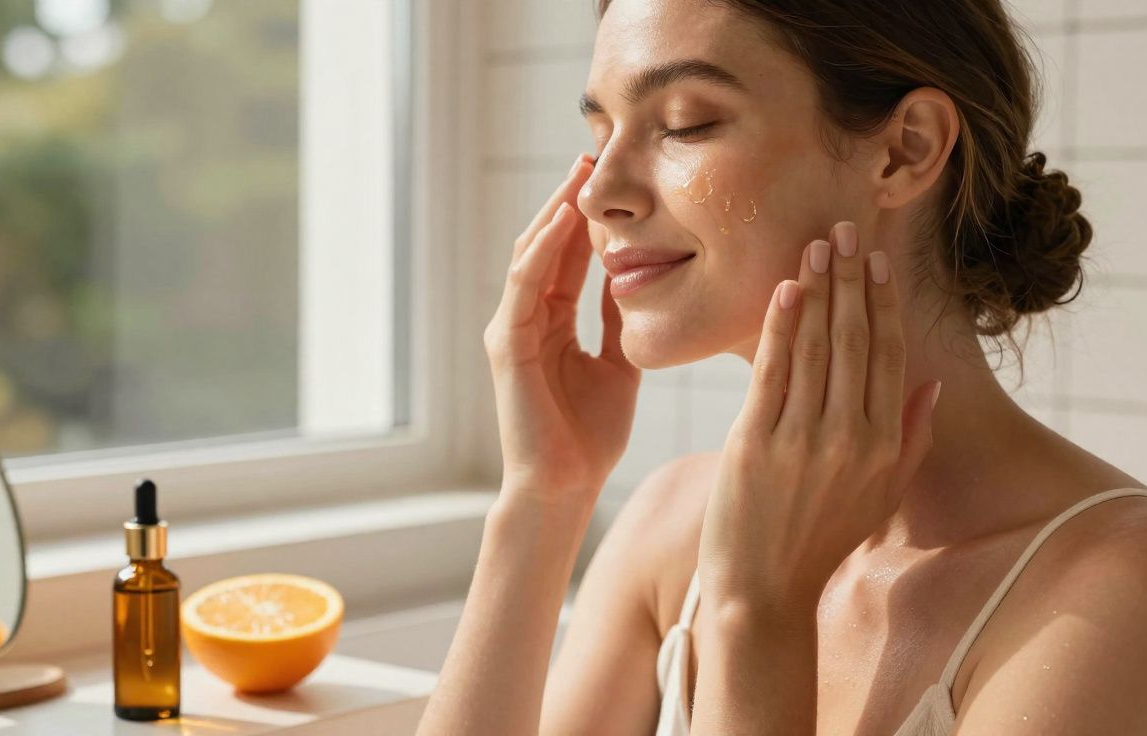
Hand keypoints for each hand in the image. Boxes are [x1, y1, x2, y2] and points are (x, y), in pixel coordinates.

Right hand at [483, 153, 640, 512]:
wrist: (564, 486)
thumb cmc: (589, 437)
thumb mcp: (618, 366)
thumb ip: (619, 325)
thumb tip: (639, 284)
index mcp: (551, 323)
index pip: (568, 256)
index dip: (588, 217)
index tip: (613, 179)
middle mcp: (526, 318)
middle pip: (545, 244)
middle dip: (567, 199)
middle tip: (592, 154)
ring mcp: (512, 328)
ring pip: (531, 254)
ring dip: (554, 211)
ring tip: (578, 172)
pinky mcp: (507, 343)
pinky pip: (526, 283)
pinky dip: (544, 249)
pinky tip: (565, 218)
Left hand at [697, 221, 940, 609]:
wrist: (762, 591)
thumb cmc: (821, 541)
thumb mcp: (882, 496)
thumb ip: (911, 439)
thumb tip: (931, 384)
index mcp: (884, 446)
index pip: (888, 356)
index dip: (884, 303)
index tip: (878, 260)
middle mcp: (850, 437)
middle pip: (855, 340)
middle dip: (851, 280)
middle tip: (845, 230)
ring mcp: (803, 439)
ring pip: (817, 347)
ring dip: (818, 290)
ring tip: (818, 245)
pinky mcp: (756, 442)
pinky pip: (774, 372)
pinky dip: (782, 327)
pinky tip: (788, 289)